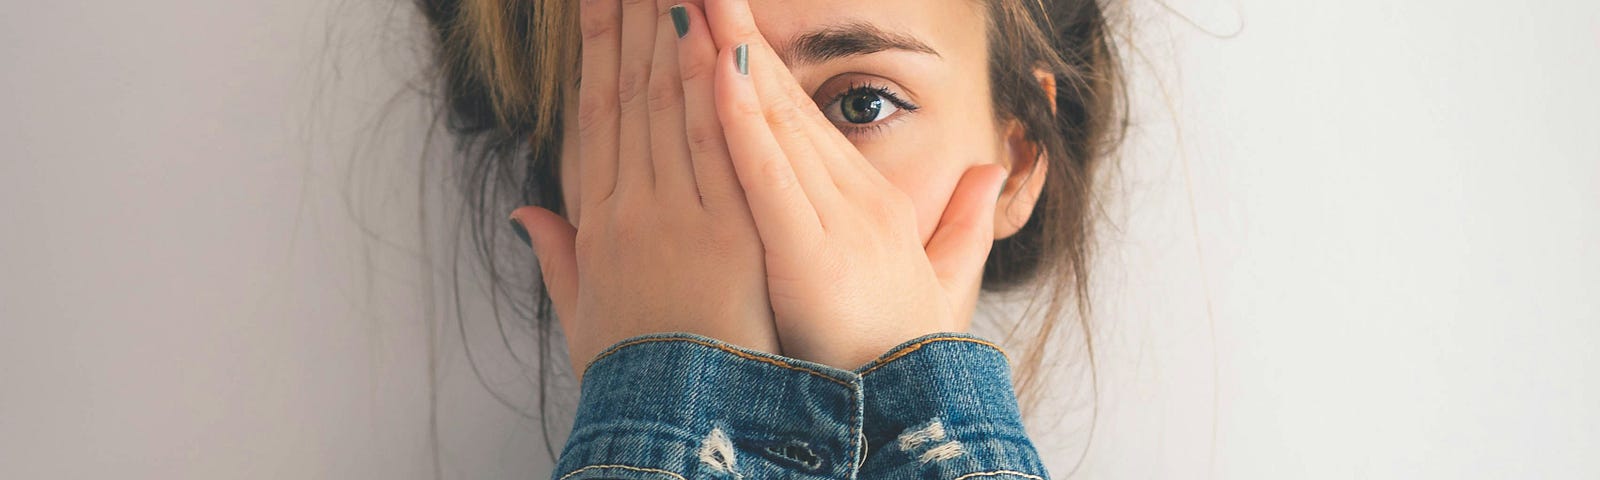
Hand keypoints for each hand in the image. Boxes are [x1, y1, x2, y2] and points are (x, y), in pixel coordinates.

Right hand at [510, 0, 776, 379]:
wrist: (672, 424)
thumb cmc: (638, 375)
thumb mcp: (583, 316)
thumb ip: (557, 259)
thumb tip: (527, 215)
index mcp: (600, 224)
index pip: (598, 117)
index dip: (598, 53)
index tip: (600, 1)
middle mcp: (630, 209)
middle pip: (629, 94)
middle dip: (631, 19)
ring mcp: (674, 215)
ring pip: (667, 106)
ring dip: (668, 33)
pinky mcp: (722, 231)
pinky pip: (715, 147)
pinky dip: (711, 89)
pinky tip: (710, 39)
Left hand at [701, 0, 1010, 369]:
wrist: (917, 414)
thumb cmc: (903, 355)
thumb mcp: (941, 281)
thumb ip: (965, 224)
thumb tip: (997, 172)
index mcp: (866, 200)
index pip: (800, 115)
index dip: (759, 57)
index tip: (721, 12)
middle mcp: (851, 196)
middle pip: (782, 97)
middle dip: (733, 31)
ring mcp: (834, 218)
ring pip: (773, 116)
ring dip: (728, 48)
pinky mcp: (810, 249)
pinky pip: (767, 169)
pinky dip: (741, 115)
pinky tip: (718, 66)